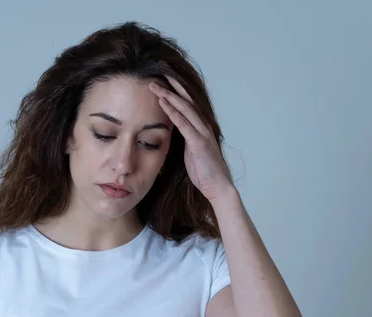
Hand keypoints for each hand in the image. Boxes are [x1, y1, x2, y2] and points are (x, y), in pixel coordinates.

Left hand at [149, 76, 233, 201]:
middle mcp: (202, 126)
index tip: (161, 81)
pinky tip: (163, 103)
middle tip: (155, 75)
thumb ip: (183, 138)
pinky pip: (184, 124)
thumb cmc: (203, 170)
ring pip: (184, 108)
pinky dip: (173, 112)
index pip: (187, 104)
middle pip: (186, 100)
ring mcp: (202, 133)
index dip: (175, 91)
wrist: (217, 186)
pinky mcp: (199, 142)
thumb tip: (171, 131)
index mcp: (200, 127)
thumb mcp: (189, 150)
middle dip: (171, 87)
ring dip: (168, 95)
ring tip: (155, 86)